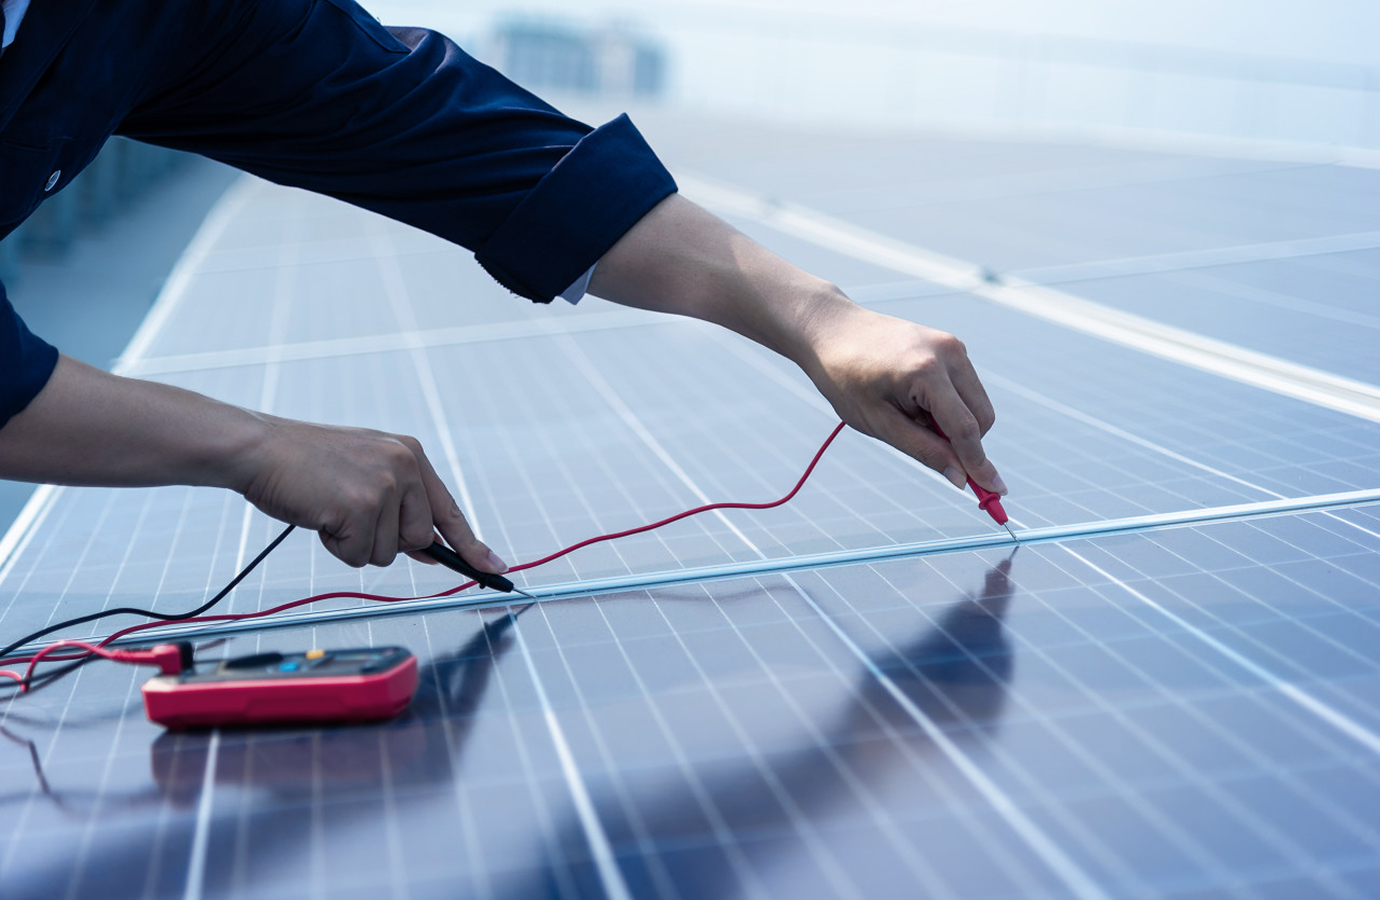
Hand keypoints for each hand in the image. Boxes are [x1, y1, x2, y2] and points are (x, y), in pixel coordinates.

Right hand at [0, 355, 505, 571]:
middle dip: (382, 541)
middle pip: (417, 541)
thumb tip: (430, 548)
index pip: (448, 510)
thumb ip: (398, 504)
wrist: (258, 448)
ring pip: (387, 554)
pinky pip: (360, 556)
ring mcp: (385, 486)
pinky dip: (336, 546)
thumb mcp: (362, 472)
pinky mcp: (362, 506)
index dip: (472, 545)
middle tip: (345, 512)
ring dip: (354, 543)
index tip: (497, 570)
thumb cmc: (303, 464)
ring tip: (328, 507)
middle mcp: (405, 466)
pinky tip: (319, 514)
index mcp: (409, 455)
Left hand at [801, 301, 1005, 493]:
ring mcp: (952, 345)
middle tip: (925, 445)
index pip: (965, 428)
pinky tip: (914, 399)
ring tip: (909, 414)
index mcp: (926, 372)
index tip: (995, 491)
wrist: (832, 330)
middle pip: (981, 416)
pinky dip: (949, 404)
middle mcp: (948, 353)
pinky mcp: (950, 345)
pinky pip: (964, 387)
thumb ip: (924, 450)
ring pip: (976, 403)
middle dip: (965, 442)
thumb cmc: (845, 378)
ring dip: (955, 422)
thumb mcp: (879, 423)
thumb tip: (960, 478)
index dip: (979, 464)